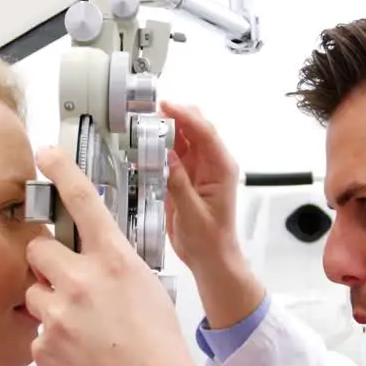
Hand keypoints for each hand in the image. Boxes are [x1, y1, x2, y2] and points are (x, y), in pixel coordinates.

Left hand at [25, 146, 204, 365]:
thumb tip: (92, 266)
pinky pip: (37, 338)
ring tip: (84, 335)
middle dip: (47, 264)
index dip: (61, 171)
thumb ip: (114, 271)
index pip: (83, 202)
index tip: (45, 153)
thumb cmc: (162, 356)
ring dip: (50, 307)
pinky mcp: (42, 351)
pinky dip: (54, 348)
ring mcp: (58, 317)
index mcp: (115, 262)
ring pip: (34, 295)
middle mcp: (82, 282)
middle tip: (71, 288)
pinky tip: (83, 362)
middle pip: (38, 249)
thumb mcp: (149, 293)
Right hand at [161, 101, 265, 327]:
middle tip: (150, 113)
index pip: (205, 133)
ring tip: (145, 125)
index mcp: (221, 169)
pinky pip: (174, 155)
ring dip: (166, 130)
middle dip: (175, 117)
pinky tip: (146, 146)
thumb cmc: (209, 240)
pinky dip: (161, 148)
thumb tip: (167, 154)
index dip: (185, 116)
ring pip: (183, 139)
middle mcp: (212, 165)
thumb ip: (179, 181)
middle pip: (195, 129)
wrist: (210, 259)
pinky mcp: (186, 178)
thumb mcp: (192, 212)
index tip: (166, 106)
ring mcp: (199, 170)